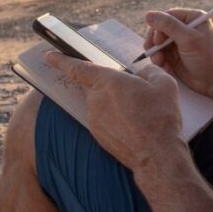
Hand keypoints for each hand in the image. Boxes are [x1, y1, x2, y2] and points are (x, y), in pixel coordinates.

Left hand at [44, 51, 184, 174]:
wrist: (156, 155)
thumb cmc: (160, 117)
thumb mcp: (163, 84)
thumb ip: (149, 71)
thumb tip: (143, 73)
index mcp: (108, 82)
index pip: (78, 68)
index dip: (62, 60)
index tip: (49, 56)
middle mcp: (95, 100)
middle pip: (92, 86)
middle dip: (105, 85)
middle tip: (127, 90)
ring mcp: (94, 120)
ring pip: (100, 104)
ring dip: (113, 104)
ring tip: (139, 112)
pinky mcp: (98, 136)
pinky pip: (103, 120)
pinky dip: (115, 119)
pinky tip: (134, 124)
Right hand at [143, 9, 212, 116]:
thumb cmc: (209, 58)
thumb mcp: (189, 39)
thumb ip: (168, 26)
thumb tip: (148, 15)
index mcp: (191, 18)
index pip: (166, 16)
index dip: (158, 27)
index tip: (157, 41)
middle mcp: (184, 29)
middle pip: (159, 30)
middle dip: (154, 42)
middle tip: (153, 53)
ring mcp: (179, 44)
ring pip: (157, 45)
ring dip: (156, 54)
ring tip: (160, 63)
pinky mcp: (175, 58)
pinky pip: (160, 56)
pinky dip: (160, 63)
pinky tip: (167, 70)